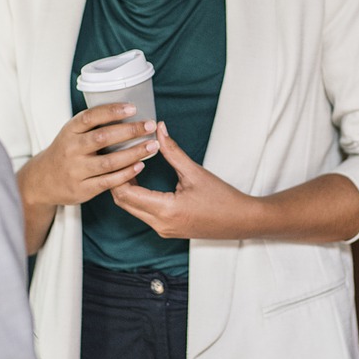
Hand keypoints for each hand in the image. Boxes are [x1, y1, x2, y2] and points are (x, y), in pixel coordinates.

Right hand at [18, 105, 159, 212]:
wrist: (43, 181)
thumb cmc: (66, 151)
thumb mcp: (72, 133)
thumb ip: (93, 125)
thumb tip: (129, 111)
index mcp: (70, 130)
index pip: (90, 117)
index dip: (112, 111)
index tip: (133, 108)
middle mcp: (71, 149)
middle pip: (102, 138)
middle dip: (129, 131)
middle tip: (150, 125)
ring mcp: (76, 170)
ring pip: (108, 162)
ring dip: (133, 153)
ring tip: (152, 146)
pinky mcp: (82, 189)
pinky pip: (107, 181)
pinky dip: (126, 173)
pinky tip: (140, 165)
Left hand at [110, 122, 257, 239]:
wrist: (241, 221)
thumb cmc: (222, 198)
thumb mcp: (195, 171)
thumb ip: (172, 150)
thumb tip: (158, 128)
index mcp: (165, 210)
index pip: (125, 193)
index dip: (117, 172)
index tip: (118, 154)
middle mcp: (159, 224)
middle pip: (123, 202)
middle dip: (117, 179)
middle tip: (118, 157)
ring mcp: (162, 229)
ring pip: (131, 209)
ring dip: (126, 189)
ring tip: (128, 165)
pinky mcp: (167, 230)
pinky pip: (142, 213)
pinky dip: (137, 197)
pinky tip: (141, 180)